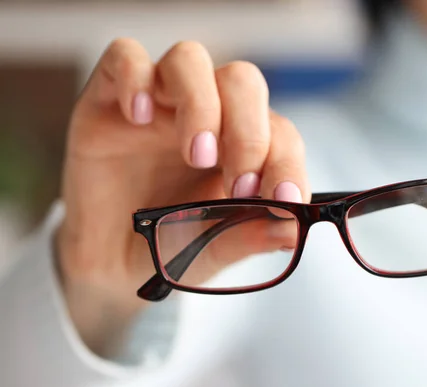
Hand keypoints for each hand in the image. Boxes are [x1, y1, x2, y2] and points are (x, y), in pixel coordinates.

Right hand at [56, 39, 309, 355]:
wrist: (107, 264)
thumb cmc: (167, 247)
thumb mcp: (211, 248)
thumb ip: (249, 235)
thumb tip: (293, 231)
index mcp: (239, 146)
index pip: (279, 132)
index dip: (287, 162)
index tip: (285, 200)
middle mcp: (205, 115)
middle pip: (242, 82)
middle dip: (249, 133)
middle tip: (239, 183)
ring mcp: (158, 102)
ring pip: (190, 59)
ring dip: (202, 106)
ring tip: (197, 155)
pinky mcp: (108, 97)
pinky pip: (124, 56)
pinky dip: (135, 79)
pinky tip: (137, 117)